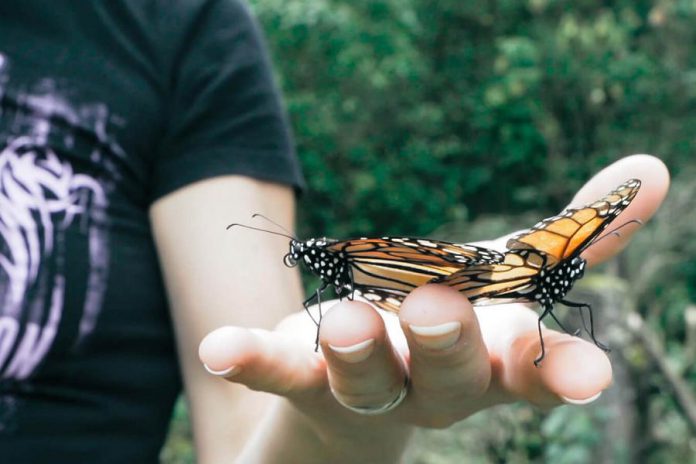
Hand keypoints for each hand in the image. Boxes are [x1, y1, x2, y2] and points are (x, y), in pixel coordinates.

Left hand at [197, 154, 668, 457]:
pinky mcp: (304, 377)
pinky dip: (254, 359)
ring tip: (343, 322)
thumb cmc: (450, 328)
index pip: (532, 371)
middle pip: (449, 373)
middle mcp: (433, 384)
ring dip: (359, 349)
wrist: (361, 400)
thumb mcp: (507, 277)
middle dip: (448, 343)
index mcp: (489, 362)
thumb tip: (651, 168)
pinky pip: (279, 372)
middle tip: (439, 310)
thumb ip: (578, 232)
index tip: (586, 377)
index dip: (555, 371)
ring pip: (368, 377)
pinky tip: (221, 351)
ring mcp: (366, 387)